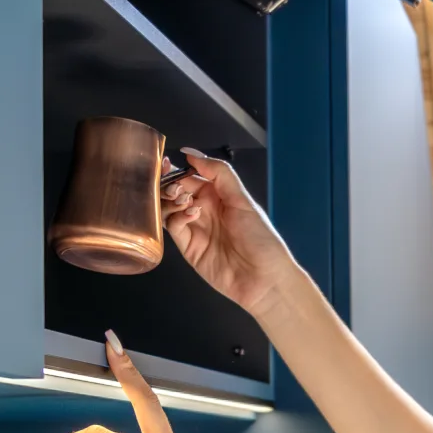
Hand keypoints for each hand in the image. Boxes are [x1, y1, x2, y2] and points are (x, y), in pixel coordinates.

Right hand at [161, 150, 287, 313]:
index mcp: (218, 196)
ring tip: (183, 200)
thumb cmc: (261, 239)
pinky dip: (177, 217)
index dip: (178, 170)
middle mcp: (205, 211)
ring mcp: (196, 229)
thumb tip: (193, 153)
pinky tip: (192, 215)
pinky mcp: (189, 248)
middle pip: (176, 192)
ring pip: (170, 209)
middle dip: (170, 185)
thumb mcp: (242, 200)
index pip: (190, 177)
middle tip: (175, 187)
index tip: (167, 163)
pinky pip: (174, 227)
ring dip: (172, 200)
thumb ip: (219, 173)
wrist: (265, 279)